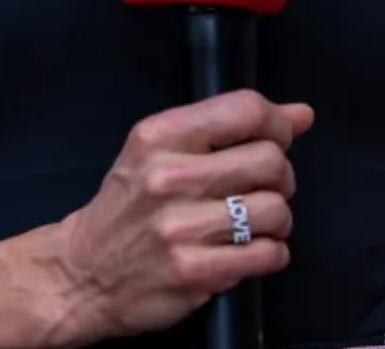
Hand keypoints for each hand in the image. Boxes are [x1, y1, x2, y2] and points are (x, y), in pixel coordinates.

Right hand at [45, 90, 312, 340]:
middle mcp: (167, 177)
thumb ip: (228, 127)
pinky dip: (270, 254)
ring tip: (251, 225)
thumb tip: (302, 114)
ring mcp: (180, 228)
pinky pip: (268, 254)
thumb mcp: (161, 151)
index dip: (277, 124)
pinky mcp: (194, 273)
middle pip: (270, 161)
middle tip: (262, 189)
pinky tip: (247, 252)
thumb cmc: (128, 207)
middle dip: (281, 177)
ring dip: (276, 220)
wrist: (81, 273)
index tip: (277, 140)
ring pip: (276, 210)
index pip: (244, 110)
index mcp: (159, 136)